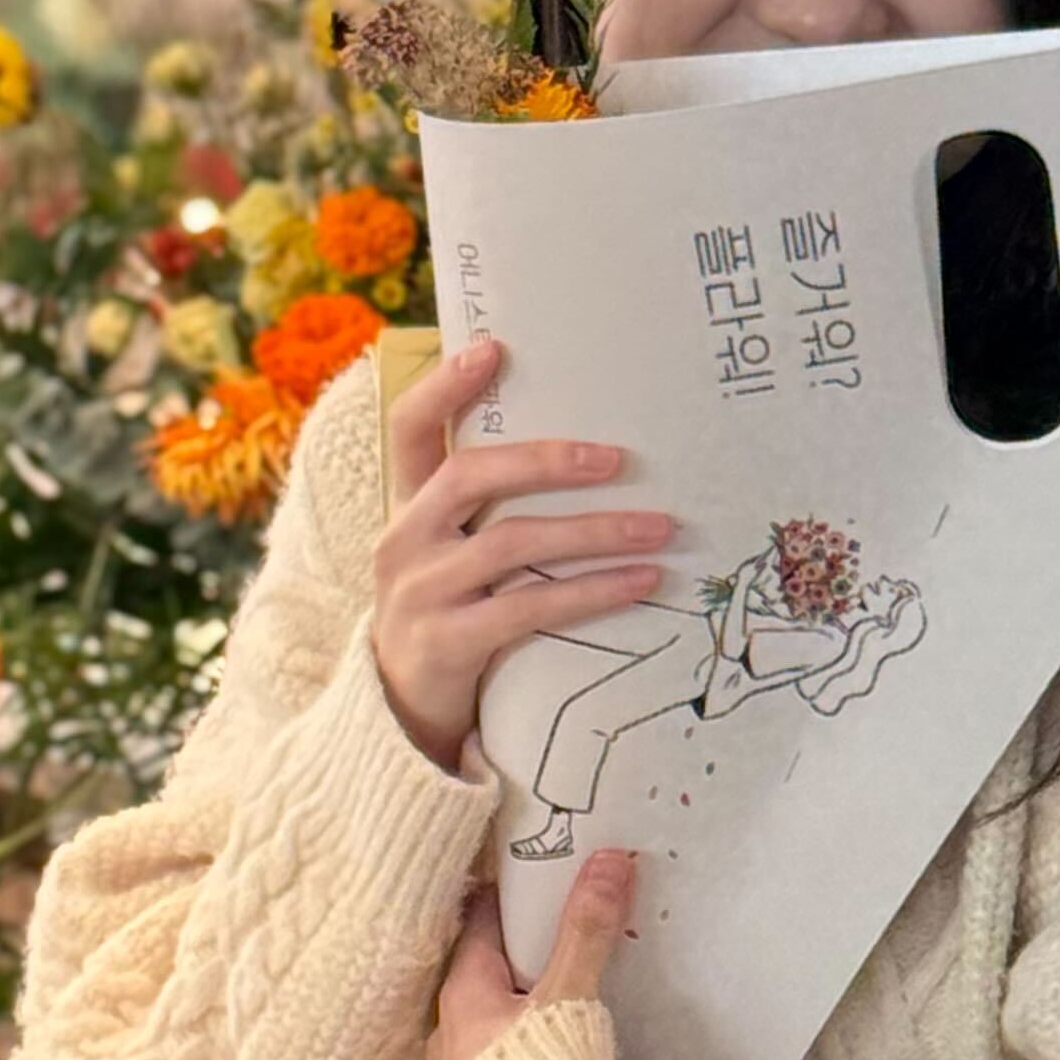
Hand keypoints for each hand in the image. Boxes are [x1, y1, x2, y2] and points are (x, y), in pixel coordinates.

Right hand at [373, 338, 676, 769]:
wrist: (400, 711)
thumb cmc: (449, 613)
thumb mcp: (451, 554)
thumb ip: (489, 511)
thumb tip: (589, 457)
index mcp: (407, 506)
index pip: (411, 429)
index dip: (445, 387)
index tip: (494, 348)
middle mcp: (404, 539)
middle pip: (471, 476)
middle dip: (548, 461)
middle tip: (618, 458)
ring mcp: (421, 591)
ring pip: (513, 543)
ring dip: (594, 532)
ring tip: (659, 528)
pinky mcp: (447, 643)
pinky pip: (530, 607)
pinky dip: (592, 591)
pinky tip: (642, 582)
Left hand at [430, 849, 635, 1059]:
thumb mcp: (566, 999)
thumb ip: (586, 932)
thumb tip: (610, 860)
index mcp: (461, 992)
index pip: (481, 921)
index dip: (516, 896)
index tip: (549, 875)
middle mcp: (448, 1029)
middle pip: (487, 968)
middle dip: (525, 949)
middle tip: (571, 927)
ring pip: (492, 1015)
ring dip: (525, 999)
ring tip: (570, 985)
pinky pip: (499, 1055)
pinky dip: (526, 1038)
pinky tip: (555, 1044)